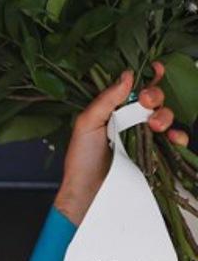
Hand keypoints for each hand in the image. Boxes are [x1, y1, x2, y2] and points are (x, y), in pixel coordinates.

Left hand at [54, 61, 189, 224]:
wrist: (88, 192)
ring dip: (165, 116)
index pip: (135, 88)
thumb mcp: (87, 124)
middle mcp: (131, 121)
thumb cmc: (81, 160)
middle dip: (155, 96)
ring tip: (155, 126)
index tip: (155, 68)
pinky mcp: (155, 154)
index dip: (148, 76)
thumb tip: (127, 75)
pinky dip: (179, 137)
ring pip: (166, 117)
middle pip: (154, 99)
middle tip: (147, 103)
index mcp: (114, 110)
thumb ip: (106, 99)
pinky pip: (175, 141)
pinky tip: (173, 139)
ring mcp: (145, 137)